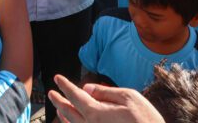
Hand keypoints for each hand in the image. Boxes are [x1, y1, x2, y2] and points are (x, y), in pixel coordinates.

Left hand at [48, 75, 163, 122]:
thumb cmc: (146, 121)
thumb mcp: (129, 98)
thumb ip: (105, 91)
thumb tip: (87, 88)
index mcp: (96, 114)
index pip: (75, 96)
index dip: (65, 85)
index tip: (57, 78)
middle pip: (68, 112)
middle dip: (59, 101)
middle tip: (51, 93)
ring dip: (64, 115)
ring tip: (59, 108)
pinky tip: (72, 122)